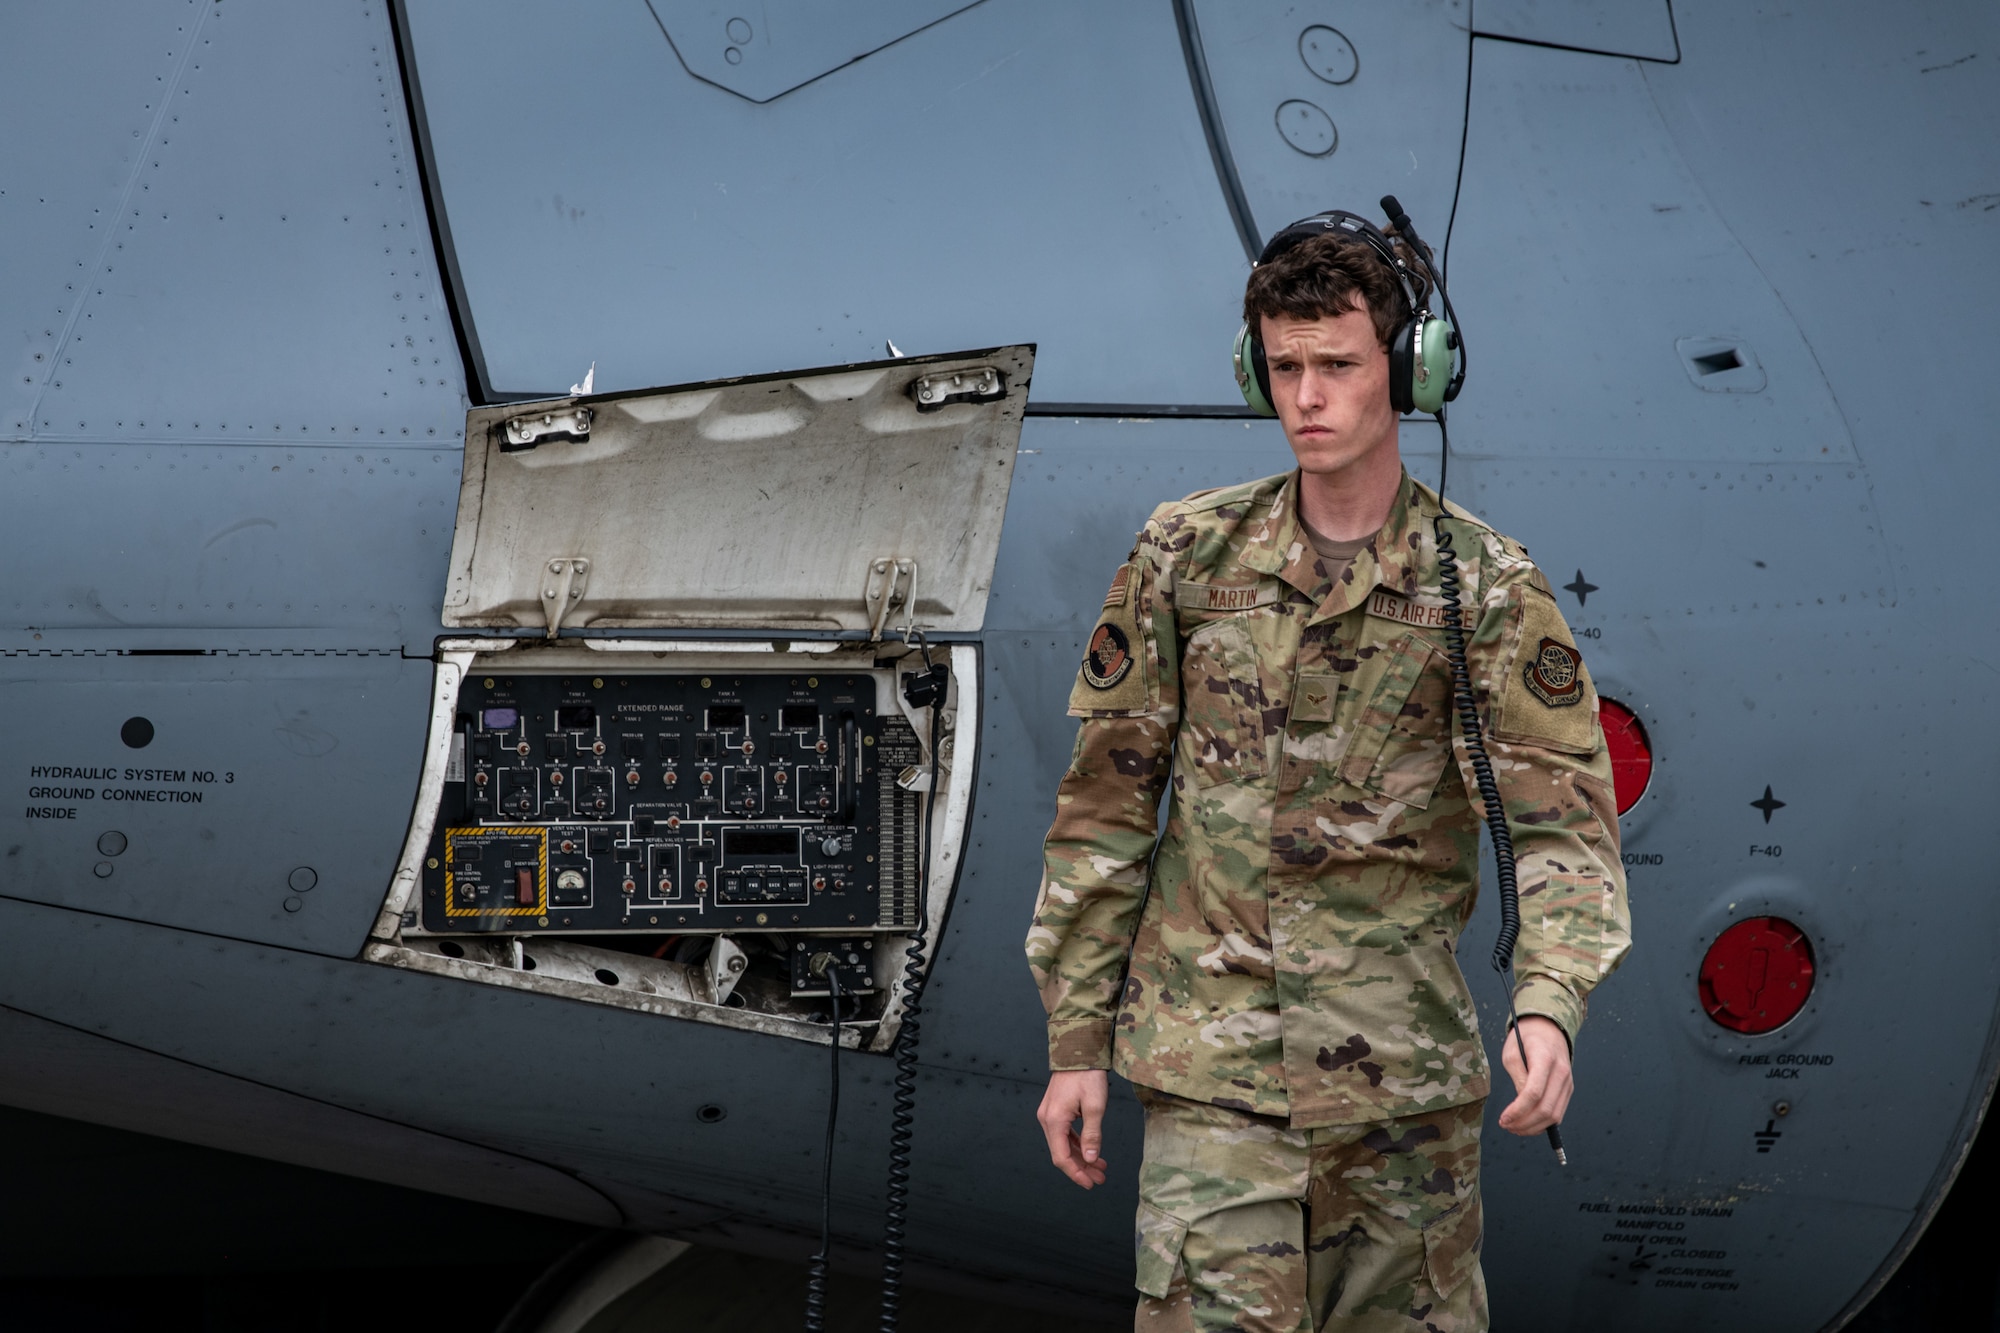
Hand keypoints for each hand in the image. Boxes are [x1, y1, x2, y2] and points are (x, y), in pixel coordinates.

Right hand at [1037, 1069, 1109, 1188]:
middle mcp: (1047, 1119)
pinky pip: (1064, 1134)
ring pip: (1063, 1144)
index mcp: (1054, 1120)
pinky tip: (1091, 1150)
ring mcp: (1049, 1114)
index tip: (1091, 1183)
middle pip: (1061, 1153)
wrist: (1078, 1050)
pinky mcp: (1055, 1109)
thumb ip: (1092, 1134)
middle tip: (1100, 1178)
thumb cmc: (1087, 1075)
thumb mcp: (1095, 1106)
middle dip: (1081, 1168)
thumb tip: (1091, 1158)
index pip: (1061, 1157)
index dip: (1076, 1173)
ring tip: (1100, 1167)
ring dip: (1081, 1157)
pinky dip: (1077, 1144)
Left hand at [1498, 1016, 1572, 1135]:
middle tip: (1506, 1125)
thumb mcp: (1512, 1052)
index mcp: (1545, 1059)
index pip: (1534, 1092)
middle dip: (1525, 1123)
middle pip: (1546, 1108)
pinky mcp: (1568, 1089)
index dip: (1518, 1110)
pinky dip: (1543, 1123)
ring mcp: (1568, 1082)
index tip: (1503, 1118)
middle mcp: (1561, 1072)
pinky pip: (1558, 1112)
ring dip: (1534, 1127)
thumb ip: (1517, 1077)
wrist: (1548, 1029)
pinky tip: (1527, 1124)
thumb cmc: (1525, 1039)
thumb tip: (1520, 1104)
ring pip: (1554, 1115)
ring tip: (1514, 1127)